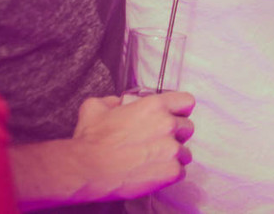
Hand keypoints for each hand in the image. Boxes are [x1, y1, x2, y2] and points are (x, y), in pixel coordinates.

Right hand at [73, 92, 194, 200]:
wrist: (86, 170)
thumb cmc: (90, 140)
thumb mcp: (96, 106)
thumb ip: (113, 101)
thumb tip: (118, 103)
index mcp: (154, 106)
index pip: (186, 102)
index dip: (179, 109)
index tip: (173, 115)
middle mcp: (168, 125)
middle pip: (187, 127)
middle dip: (176, 133)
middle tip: (158, 140)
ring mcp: (171, 149)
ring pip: (185, 151)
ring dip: (173, 155)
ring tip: (154, 159)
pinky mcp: (171, 172)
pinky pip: (180, 171)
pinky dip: (169, 173)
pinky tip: (153, 172)